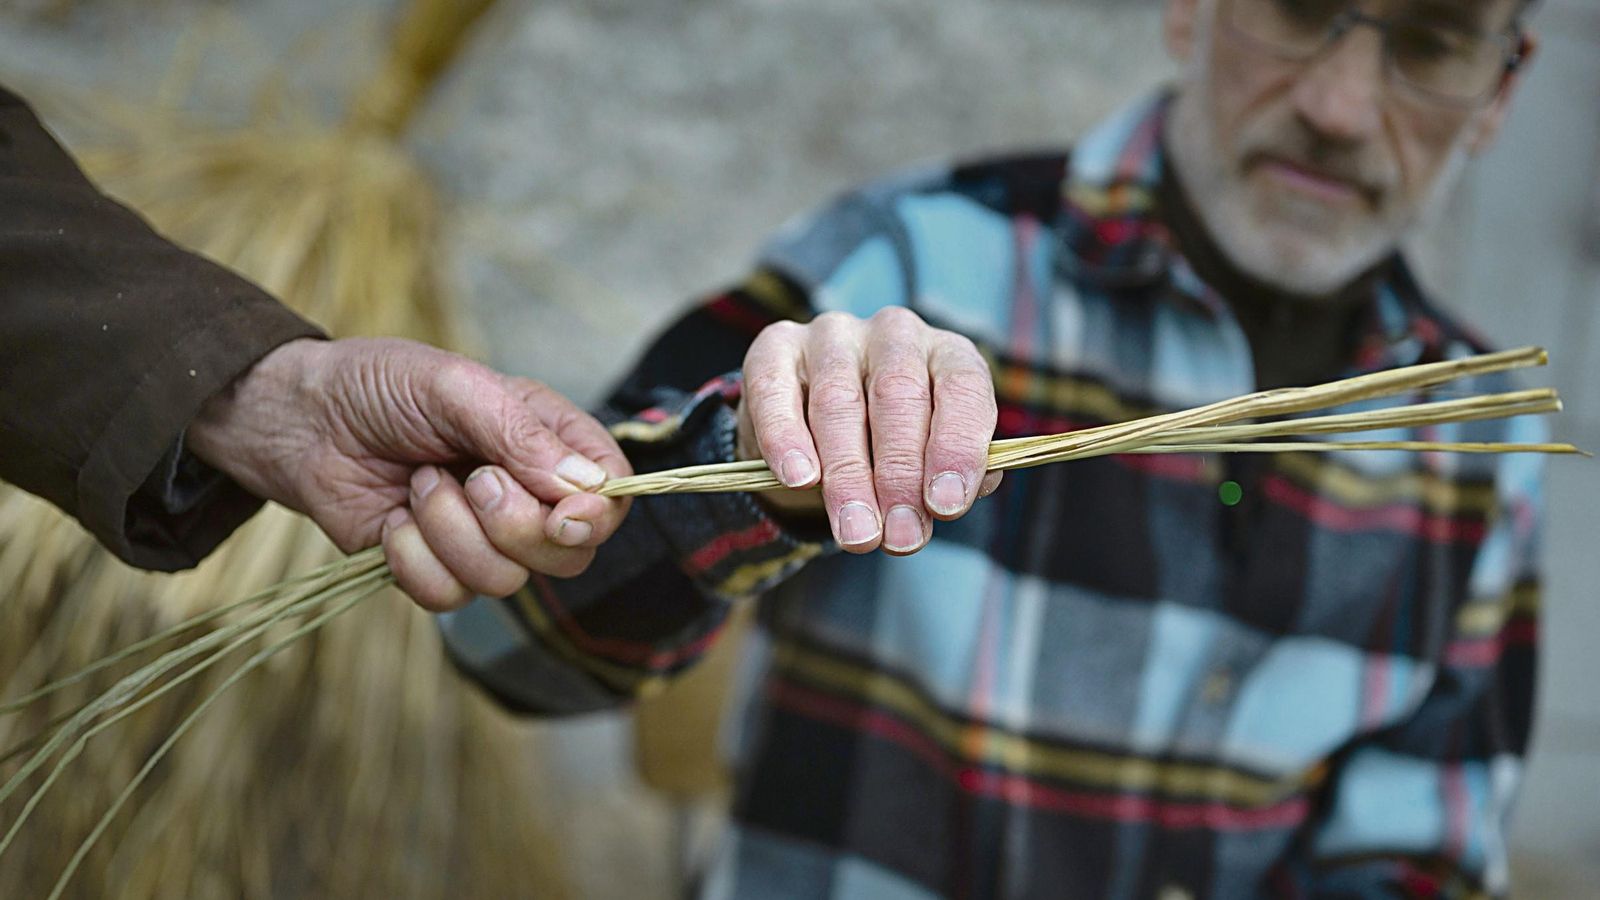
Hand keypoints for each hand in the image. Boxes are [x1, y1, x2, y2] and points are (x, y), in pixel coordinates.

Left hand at [188, 337, 631, 610]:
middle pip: (569, 554)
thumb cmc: (380, 386)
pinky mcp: (434, 568)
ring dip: (451, 532)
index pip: (611, 493)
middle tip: (473, 479)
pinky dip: (413, 559)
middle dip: (516, 527)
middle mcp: (526, 495)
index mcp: (548, 441)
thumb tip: (587, 487)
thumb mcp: (454, 386)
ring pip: (507, 581)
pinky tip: (394, 520)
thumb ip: (521, 434)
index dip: (599, 516)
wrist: (300, 420)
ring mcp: (482, 538)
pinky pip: (449, 597)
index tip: (564, 515)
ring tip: (418, 484)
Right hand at [736, 308, 1000, 554]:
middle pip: (898, 394)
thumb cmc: (888, 450)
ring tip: (856, 532)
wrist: (813, 440)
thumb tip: (950, 500)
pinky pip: (776, 389)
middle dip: (899, 475)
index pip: (962, 388)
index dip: (957, 447)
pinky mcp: (776, 346)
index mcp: (946, 354)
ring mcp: (833, 334)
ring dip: (848, 475)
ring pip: (838, 400)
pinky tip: (799, 479)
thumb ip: (946, 479)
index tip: (945, 506)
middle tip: (898, 537)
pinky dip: (786, 438)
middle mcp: (894, 334)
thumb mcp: (928, 462)